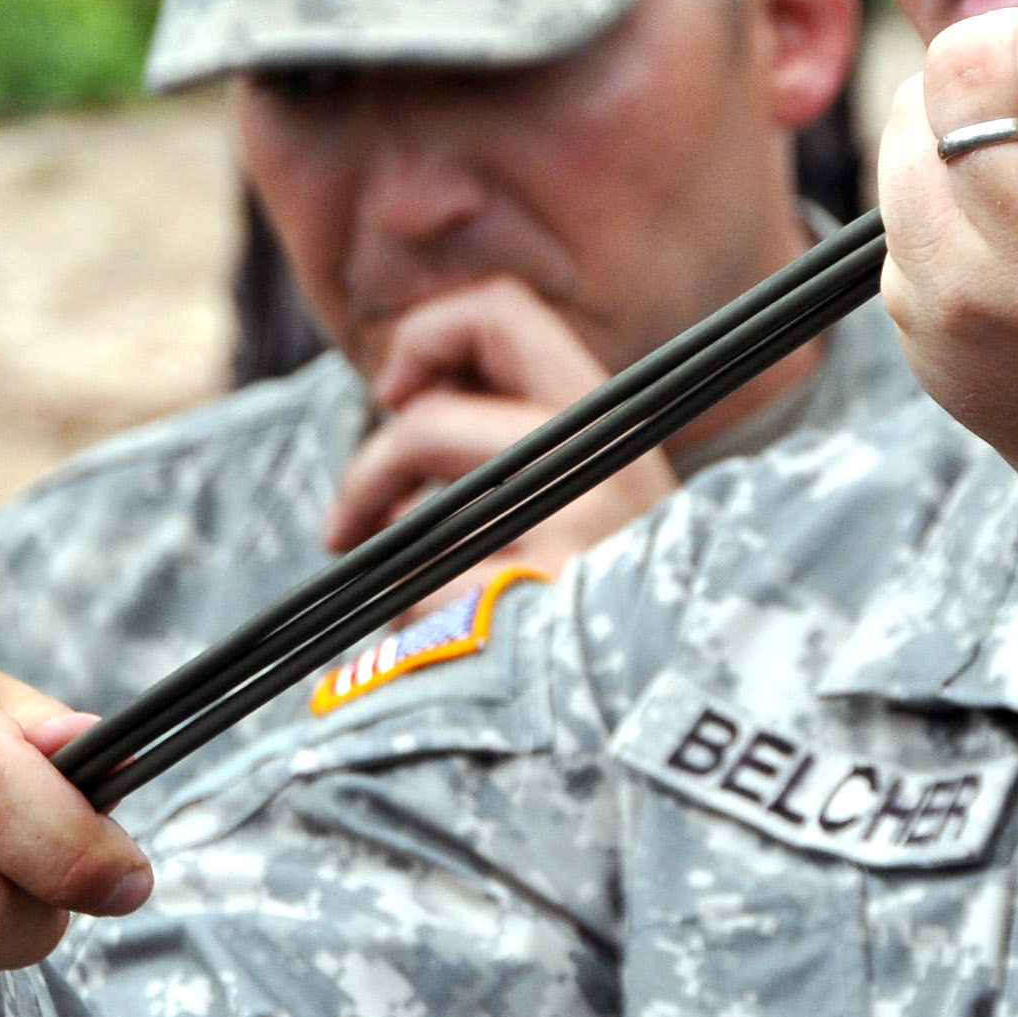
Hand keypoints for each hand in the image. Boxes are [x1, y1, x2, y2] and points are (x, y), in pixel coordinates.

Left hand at [324, 275, 676, 617]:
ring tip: (416, 598)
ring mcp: (570, 529)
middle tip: (351, 520)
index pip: (504, 310)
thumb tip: (404, 389)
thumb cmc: (609, 599)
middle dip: (370, 468)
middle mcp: (598, 458)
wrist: (666, 706)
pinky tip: (445, 649)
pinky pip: (419, 592)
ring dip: (392, 545)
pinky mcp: (532, 603)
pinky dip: (412, 622)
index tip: (396, 395)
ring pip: (417, 498)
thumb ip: (509, 430)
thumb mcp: (587, 492)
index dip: (428, 337)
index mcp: (610, 417)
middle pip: (428, 419)